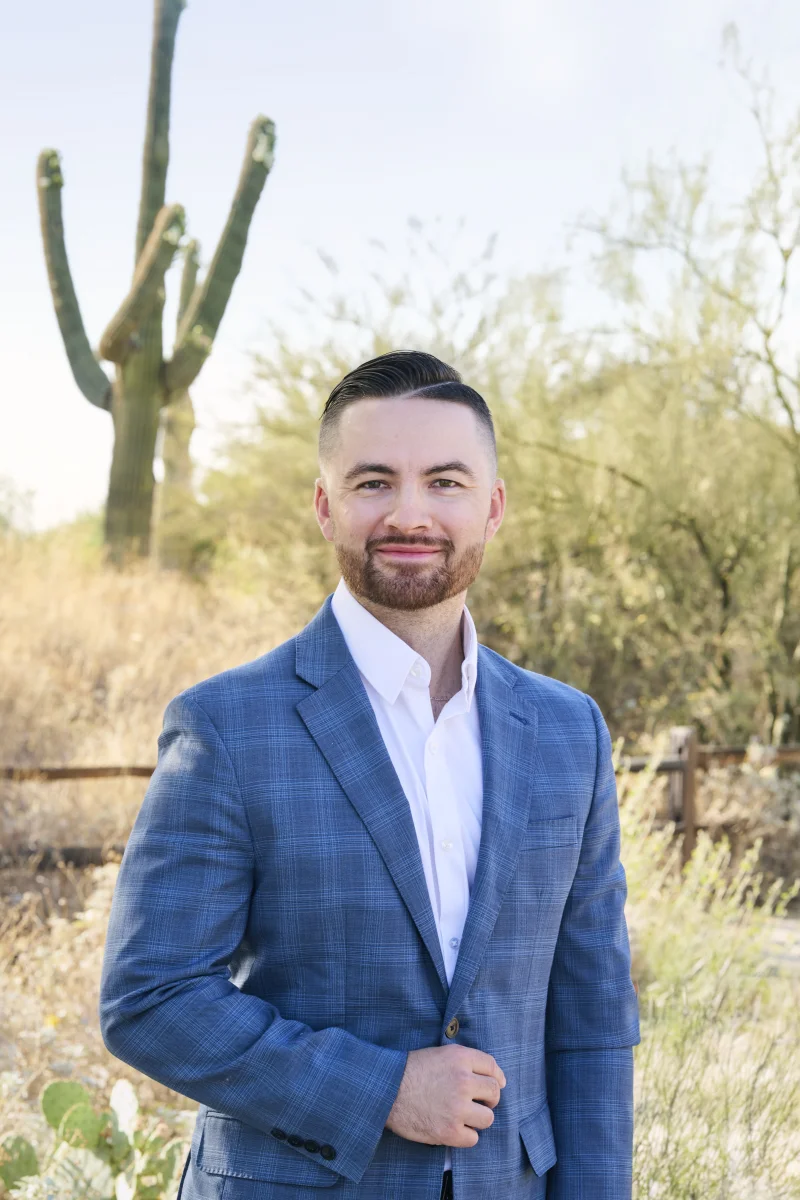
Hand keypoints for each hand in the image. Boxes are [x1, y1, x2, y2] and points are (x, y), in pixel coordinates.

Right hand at [385, 1045, 506, 1147]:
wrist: (385, 1090)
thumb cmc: (409, 1071)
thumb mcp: (439, 1054)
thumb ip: (463, 1062)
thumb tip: (491, 1075)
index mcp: (460, 1058)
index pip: (492, 1066)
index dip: (496, 1077)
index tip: (496, 1084)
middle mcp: (463, 1081)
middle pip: (494, 1092)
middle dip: (489, 1099)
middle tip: (479, 1103)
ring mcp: (457, 1107)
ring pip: (487, 1118)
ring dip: (478, 1119)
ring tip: (464, 1117)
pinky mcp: (449, 1131)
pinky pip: (473, 1138)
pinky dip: (465, 1136)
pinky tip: (453, 1129)